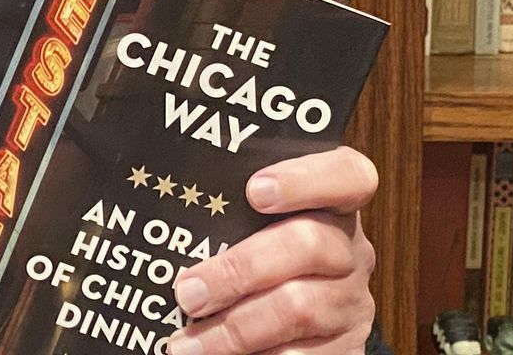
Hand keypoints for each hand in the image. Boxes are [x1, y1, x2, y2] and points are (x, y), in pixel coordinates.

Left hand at [165, 146, 378, 354]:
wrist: (298, 327)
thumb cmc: (258, 260)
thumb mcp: (250, 229)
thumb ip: (227, 213)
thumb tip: (161, 213)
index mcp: (331, 206)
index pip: (348, 175)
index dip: (306, 179)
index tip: (255, 190)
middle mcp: (349, 251)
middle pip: (309, 244)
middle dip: (239, 270)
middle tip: (187, 293)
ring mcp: (352, 302)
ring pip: (300, 309)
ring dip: (235, 329)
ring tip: (187, 345)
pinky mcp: (347, 349)